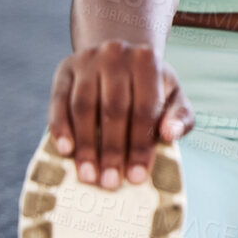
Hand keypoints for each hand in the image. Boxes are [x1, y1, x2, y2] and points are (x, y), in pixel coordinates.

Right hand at [47, 41, 192, 187]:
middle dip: (113, 150)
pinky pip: (59, 101)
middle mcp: (116, 54)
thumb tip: (170, 135)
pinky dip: (61, 127)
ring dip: (86, 145)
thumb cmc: (150, 86)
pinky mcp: (64, 70)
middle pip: (113, 109)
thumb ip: (179, 116)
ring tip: (89, 175)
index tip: (137, 177)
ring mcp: (87, 60)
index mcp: (147, 61)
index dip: (141, 146)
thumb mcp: (172, 96)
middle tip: (110, 182)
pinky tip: (66, 151)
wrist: (120, 58)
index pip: (144, 109)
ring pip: (84, 107)